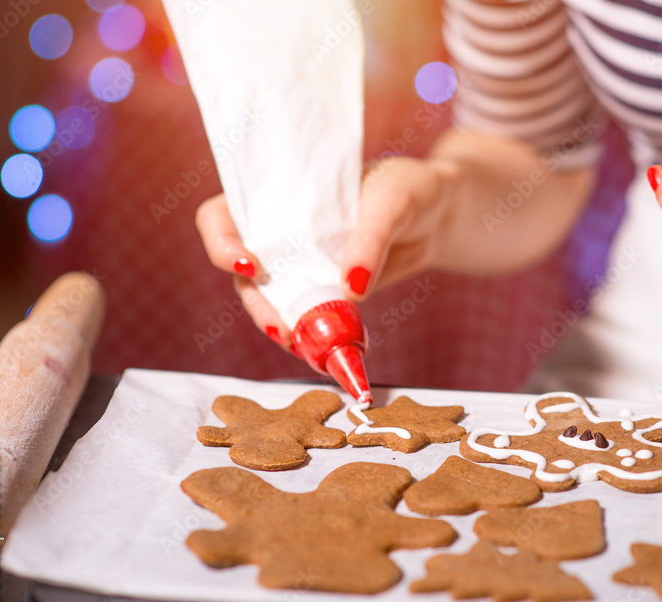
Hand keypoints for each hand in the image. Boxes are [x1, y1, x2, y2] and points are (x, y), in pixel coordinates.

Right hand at [195, 157, 454, 348]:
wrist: (440, 216)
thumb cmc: (411, 190)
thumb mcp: (394, 201)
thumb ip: (370, 238)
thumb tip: (350, 289)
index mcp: (279, 193)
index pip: (222, 215)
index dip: (222, 243)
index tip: (251, 267)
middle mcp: (278, 230)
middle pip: (241, 273)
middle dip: (258, 305)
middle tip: (284, 330)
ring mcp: (298, 264)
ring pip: (270, 301)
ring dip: (282, 327)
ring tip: (308, 348)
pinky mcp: (321, 291)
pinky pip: (303, 316)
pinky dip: (311, 336)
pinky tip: (328, 350)